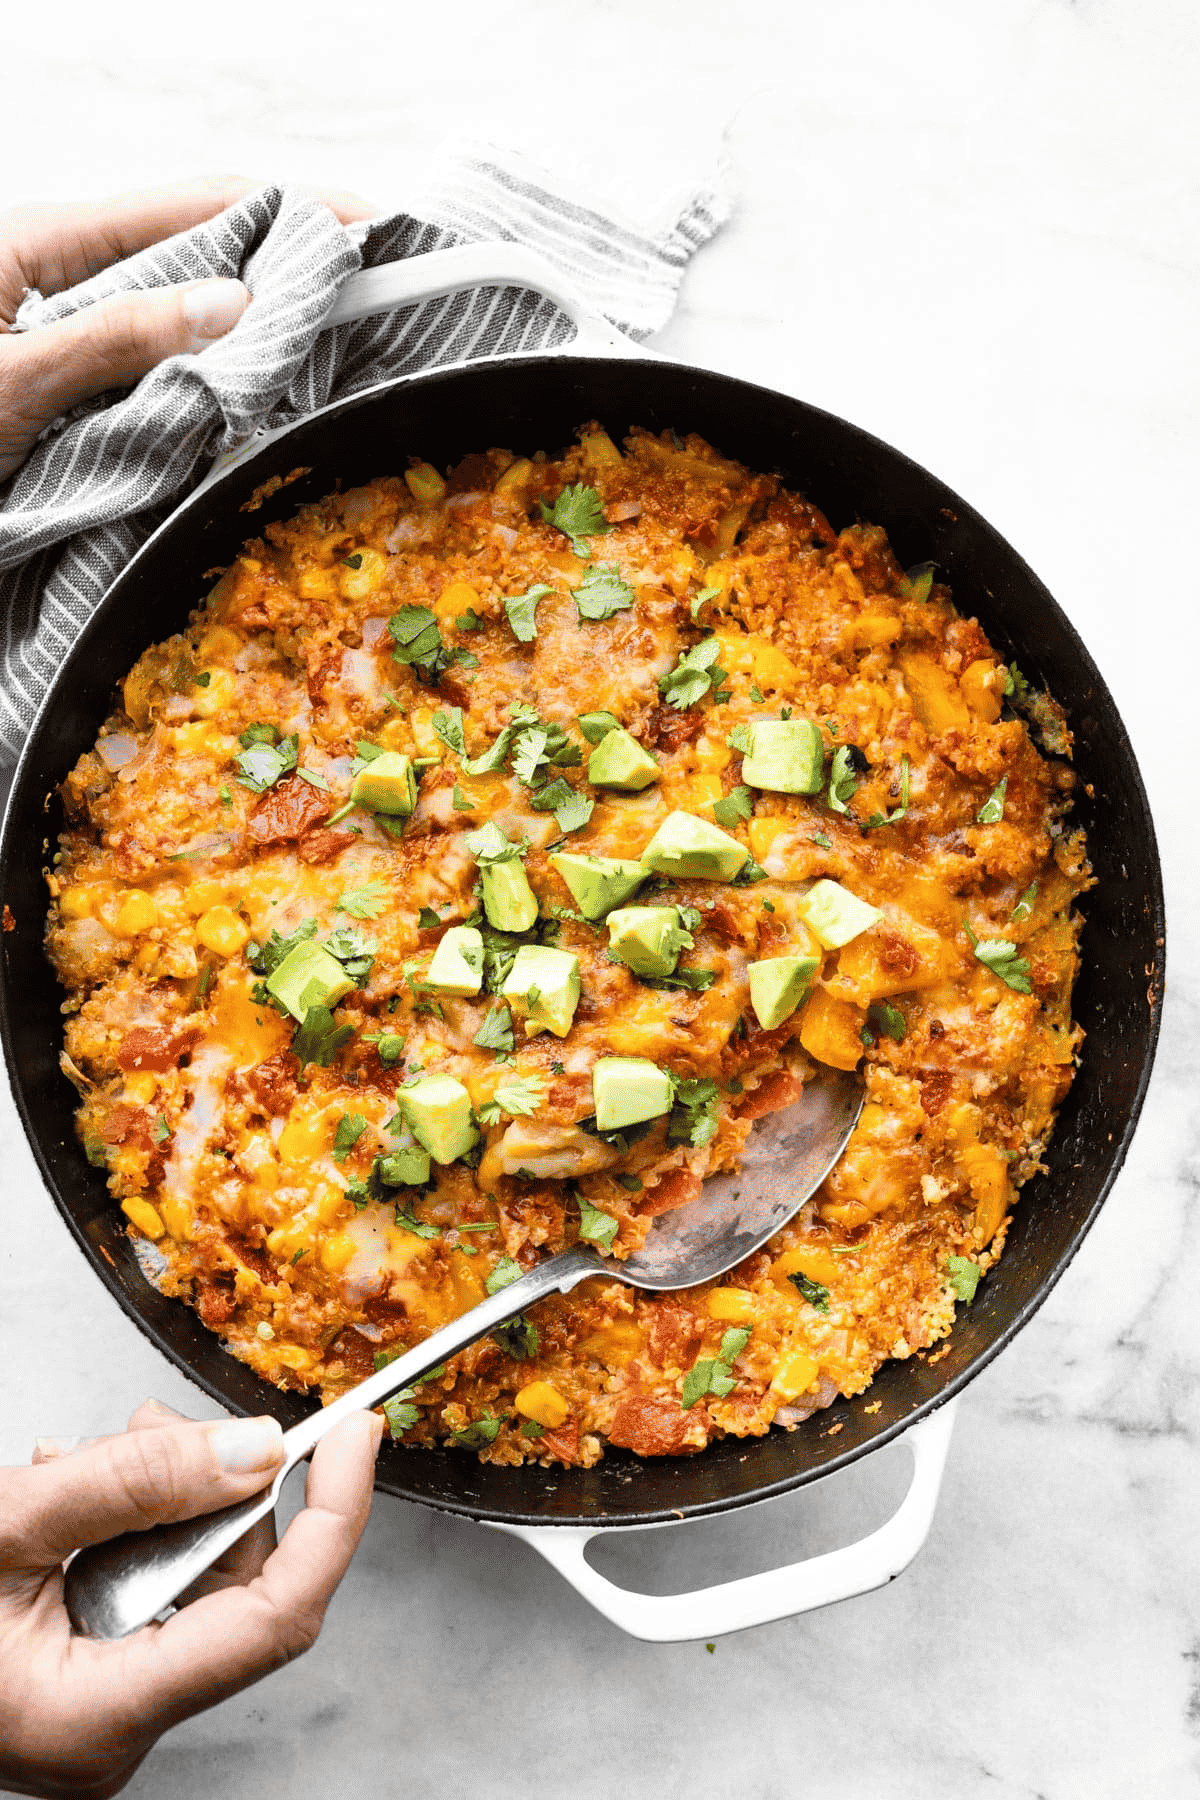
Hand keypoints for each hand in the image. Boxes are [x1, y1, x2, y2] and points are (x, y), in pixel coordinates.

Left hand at [0, 174, 375, 481]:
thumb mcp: (16, 376)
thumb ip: (118, 337)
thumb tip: (234, 304)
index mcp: (45, 241)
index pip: (196, 207)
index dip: (290, 210)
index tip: (372, 229)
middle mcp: (64, 272)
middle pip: (202, 254)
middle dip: (285, 271)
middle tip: (375, 296)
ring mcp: (71, 327)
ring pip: (186, 317)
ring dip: (249, 335)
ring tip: (327, 347)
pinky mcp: (72, 382)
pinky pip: (157, 369)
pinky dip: (208, 382)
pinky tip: (248, 397)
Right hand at [0, 1397, 382, 1797]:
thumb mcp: (6, 1525)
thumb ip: (132, 1483)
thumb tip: (252, 1447)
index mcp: (99, 1717)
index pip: (276, 1620)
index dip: (335, 1519)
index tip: (359, 1436)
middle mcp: (115, 1728)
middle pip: (234, 1588)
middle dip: (209, 1488)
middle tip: (152, 1426)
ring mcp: (102, 1708)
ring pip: (190, 1578)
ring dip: (154, 1500)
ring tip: (78, 1464)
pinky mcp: (87, 1678)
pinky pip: (145, 1587)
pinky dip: (123, 1526)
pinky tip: (67, 1493)